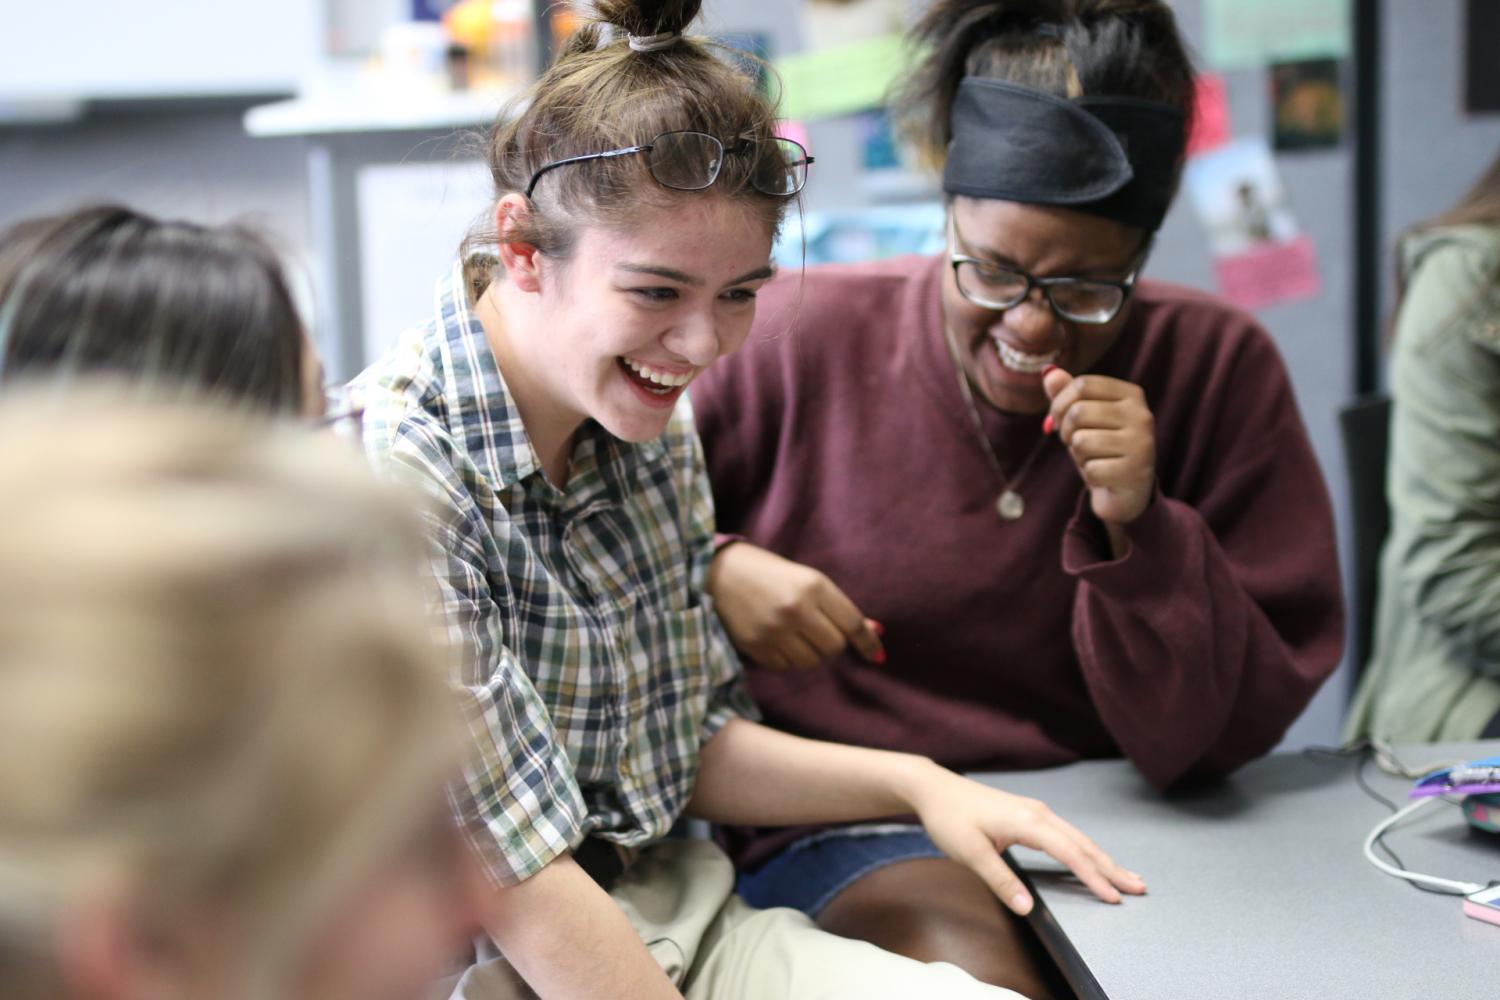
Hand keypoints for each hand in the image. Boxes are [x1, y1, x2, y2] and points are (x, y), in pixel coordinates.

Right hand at [707, 542, 883, 669]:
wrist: (720, 572)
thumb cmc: (771, 574)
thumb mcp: (808, 581)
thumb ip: (839, 608)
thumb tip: (875, 632)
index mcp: (813, 586)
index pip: (852, 623)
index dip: (868, 641)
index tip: (876, 655)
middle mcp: (795, 609)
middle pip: (834, 647)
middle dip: (831, 642)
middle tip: (817, 629)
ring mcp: (773, 630)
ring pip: (811, 661)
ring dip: (810, 652)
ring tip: (795, 633)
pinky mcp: (755, 646)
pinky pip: (786, 667)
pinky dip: (787, 658)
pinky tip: (776, 638)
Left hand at [906, 765, 1146, 915]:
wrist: (935, 788)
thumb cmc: (949, 818)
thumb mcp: (969, 853)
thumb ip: (999, 880)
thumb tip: (1027, 908)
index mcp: (1028, 822)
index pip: (1070, 854)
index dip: (1093, 877)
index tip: (1114, 897)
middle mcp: (1038, 814)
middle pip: (1083, 844)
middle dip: (1111, 867)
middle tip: (1139, 887)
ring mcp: (1035, 812)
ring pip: (1077, 838)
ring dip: (1102, 858)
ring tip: (1126, 876)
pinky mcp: (1030, 814)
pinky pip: (1066, 834)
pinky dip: (1085, 849)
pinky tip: (1092, 859)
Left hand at [1043, 368, 1155, 537]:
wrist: (1127, 492)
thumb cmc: (1101, 448)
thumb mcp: (1083, 418)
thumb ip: (1067, 394)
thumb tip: (1048, 372)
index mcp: (1131, 394)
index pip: (1082, 384)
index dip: (1059, 403)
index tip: (1058, 419)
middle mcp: (1142, 415)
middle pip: (1078, 412)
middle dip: (1066, 431)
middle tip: (1076, 443)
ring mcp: (1142, 443)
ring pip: (1081, 441)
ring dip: (1077, 455)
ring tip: (1094, 458)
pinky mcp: (1135, 472)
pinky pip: (1090, 469)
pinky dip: (1089, 475)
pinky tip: (1104, 476)